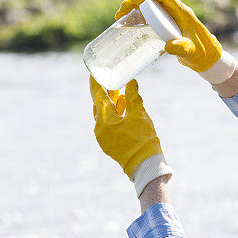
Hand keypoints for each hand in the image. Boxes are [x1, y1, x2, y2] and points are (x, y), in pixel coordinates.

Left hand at [90, 77, 171, 195]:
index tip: (93, 72)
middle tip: (111, 82)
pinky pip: (107, 126)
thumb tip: (131, 82)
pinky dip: (113, 117)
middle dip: (105, 94)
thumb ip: (133, 96)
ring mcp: (102, 138)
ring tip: (120, 96)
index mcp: (104, 119)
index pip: (97, 95)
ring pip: (103, 116)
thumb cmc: (142, 139)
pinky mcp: (108, 144)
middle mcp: (99, 128)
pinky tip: (123, 112)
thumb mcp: (139, 114)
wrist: (144, 165)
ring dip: (111, 106)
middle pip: (99, 105)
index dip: (96, 82)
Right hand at [115, 0, 234, 82]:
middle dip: (136, 2)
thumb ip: (182, 49)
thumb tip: (169, 46)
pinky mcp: (168, 27)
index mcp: (183, 13)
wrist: (208, 60)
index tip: (134, 0)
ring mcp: (172, 19)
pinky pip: (152, 18)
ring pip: (151, 9)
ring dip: (136, 10)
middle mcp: (177, 13)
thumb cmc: (202, 54)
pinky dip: (140, 19)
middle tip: (121, 12)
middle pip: (154, 0)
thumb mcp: (191, 52)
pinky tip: (130, 26)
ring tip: (120, 18)